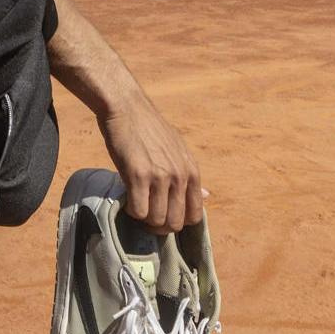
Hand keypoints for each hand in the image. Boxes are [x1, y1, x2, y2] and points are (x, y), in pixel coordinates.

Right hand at [96, 94, 205, 233]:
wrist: (127, 107)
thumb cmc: (149, 127)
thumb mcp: (178, 149)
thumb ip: (190, 175)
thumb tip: (207, 196)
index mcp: (192, 171)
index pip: (195, 215)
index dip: (179, 221)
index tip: (164, 215)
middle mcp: (180, 176)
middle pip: (175, 223)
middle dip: (160, 226)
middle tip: (147, 216)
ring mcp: (160, 176)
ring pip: (156, 220)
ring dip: (144, 219)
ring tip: (136, 205)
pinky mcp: (138, 175)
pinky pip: (138, 211)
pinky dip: (131, 211)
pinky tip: (127, 199)